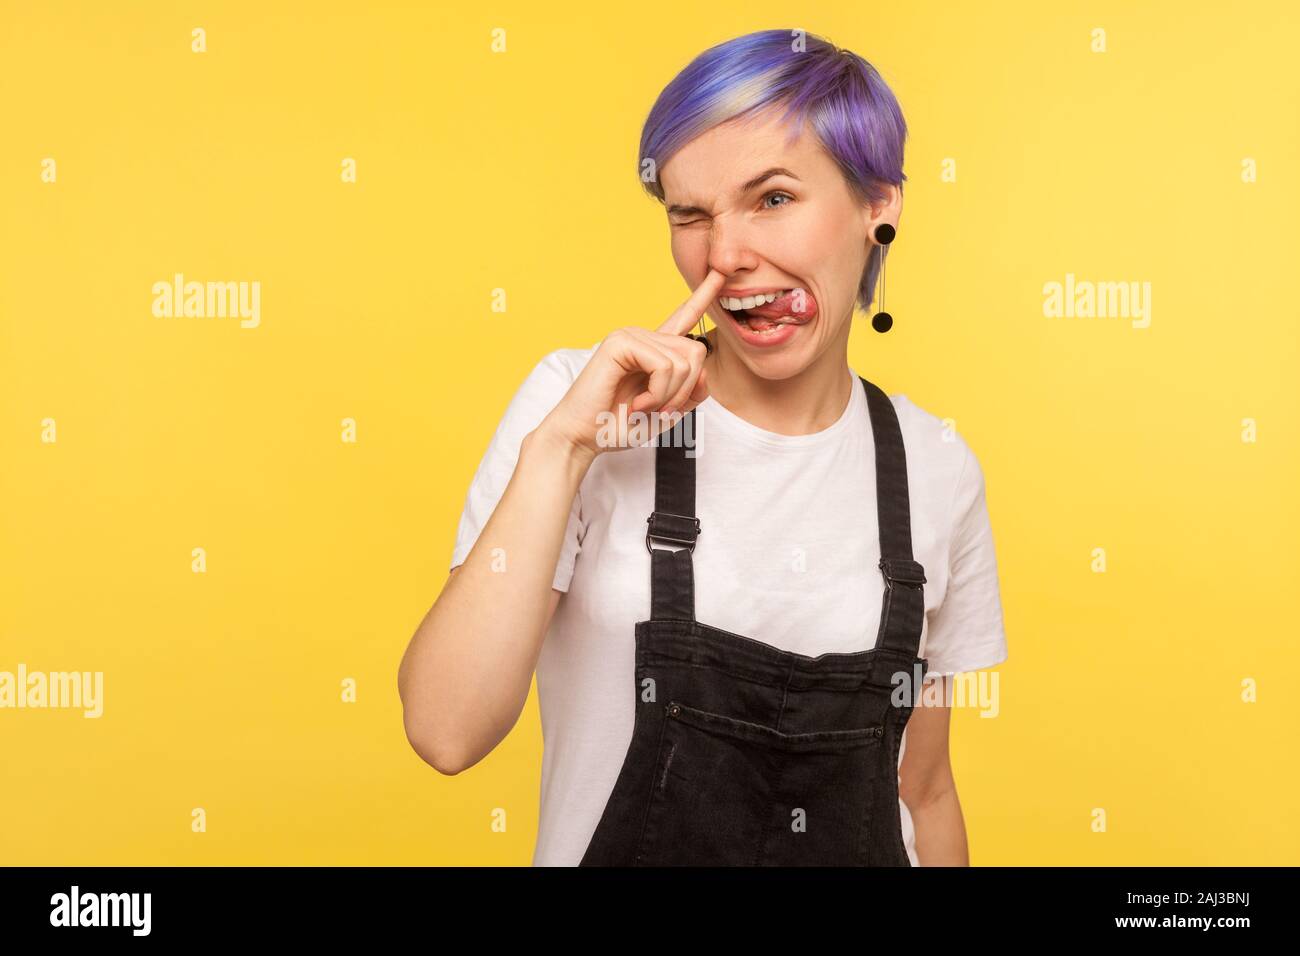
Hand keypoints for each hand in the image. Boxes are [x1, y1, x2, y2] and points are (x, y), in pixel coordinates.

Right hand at [538, 268, 726, 456]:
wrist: (583, 436)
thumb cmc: (618, 424)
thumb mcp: (668, 412)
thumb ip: (692, 392)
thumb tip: (703, 369)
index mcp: (655, 349)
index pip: (684, 316)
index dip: (704, 294)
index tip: (720, 270)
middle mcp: (644, 336)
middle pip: (696, 352)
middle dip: (685, 390)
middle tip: (659, 410)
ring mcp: (631, 335)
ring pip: (683, 361)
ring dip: (669, 396)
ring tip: (643, 407)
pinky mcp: (620, 342)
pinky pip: (664, 365)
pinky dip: (657, 392)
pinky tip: (637, 403)